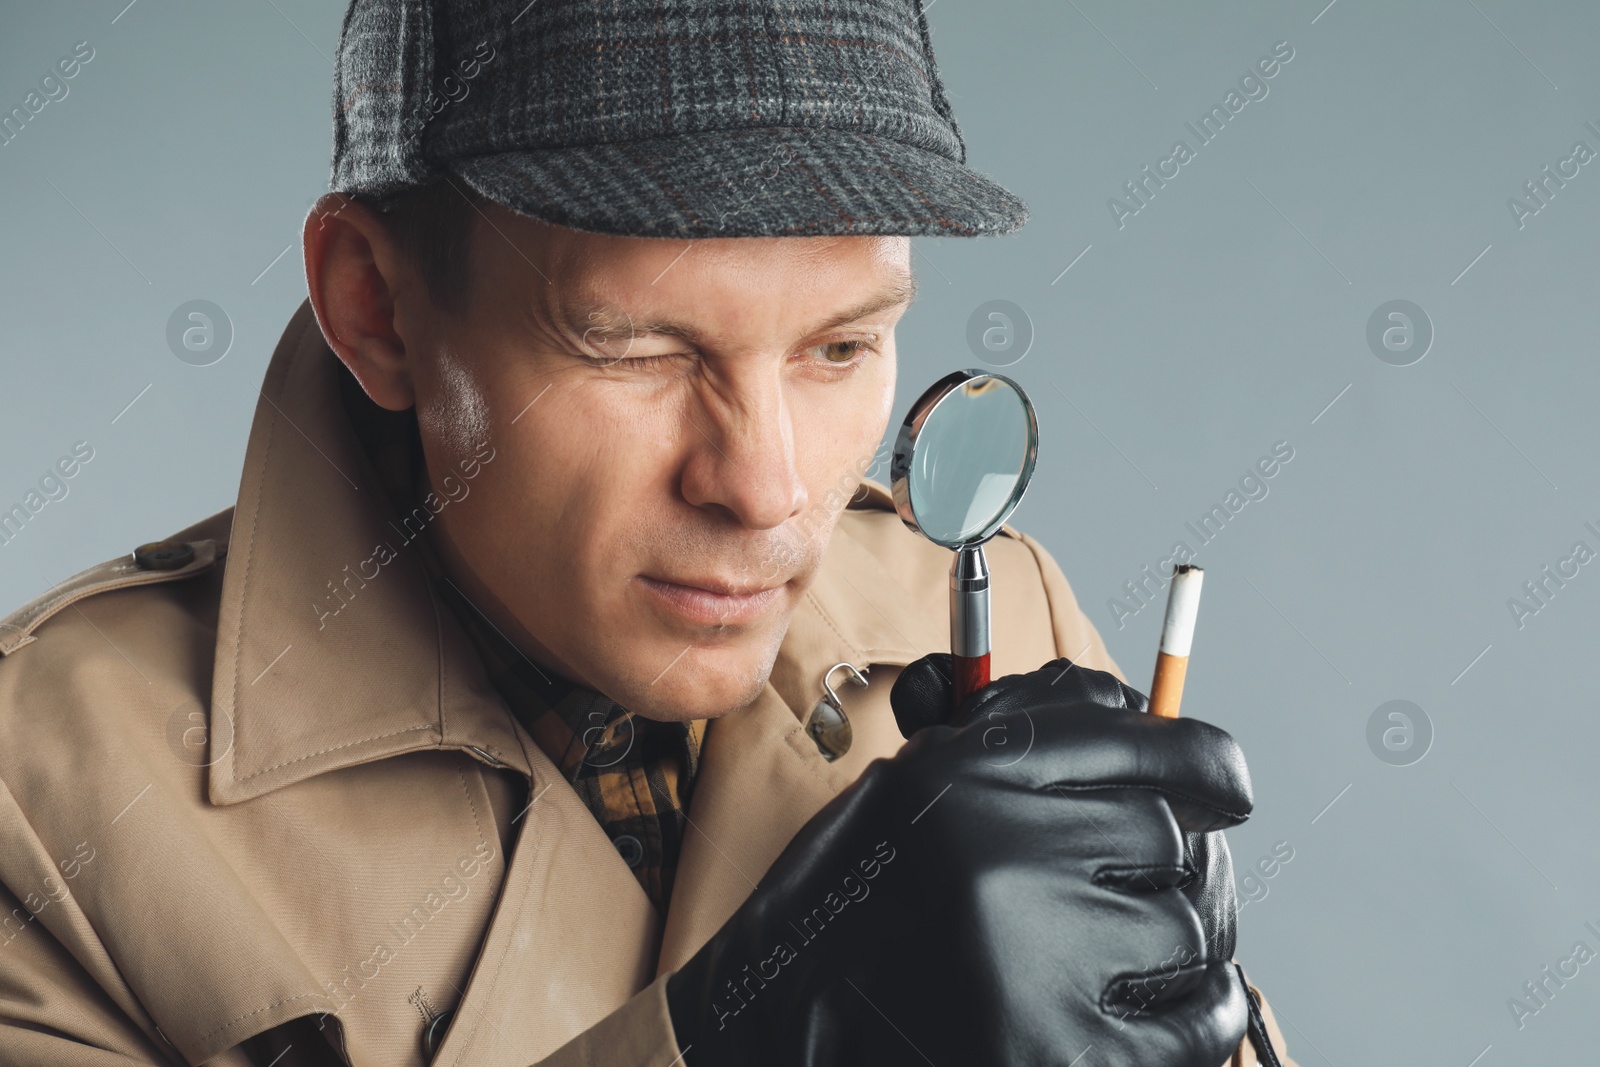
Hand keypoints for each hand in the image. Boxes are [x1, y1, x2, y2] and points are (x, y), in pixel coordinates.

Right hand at [665, 654, 1252, 1065]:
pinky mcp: (1063, 1057)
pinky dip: (1200, 1017)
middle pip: (1172, 837)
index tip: (1225, 784)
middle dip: (1164, 867)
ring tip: (1112, 964)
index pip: (1140, 740)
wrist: (787, 1043)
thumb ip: (1014, 744)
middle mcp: (1000, 857)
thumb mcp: (907, 797)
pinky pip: (1205, 1019)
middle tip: (1131, 894)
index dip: (1202, 760)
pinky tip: (1145, 1016)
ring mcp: (1036, 965)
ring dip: (1174, 947)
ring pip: (1192, 927)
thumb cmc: (848, 920)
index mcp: (961, 780)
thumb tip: (1139, 712)